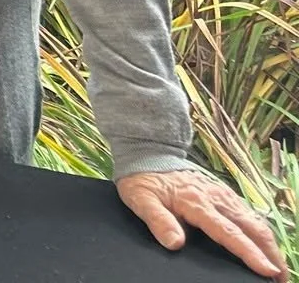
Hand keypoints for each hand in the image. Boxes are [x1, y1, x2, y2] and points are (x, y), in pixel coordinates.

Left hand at [117, 169, 285, 277]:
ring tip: (277, 266)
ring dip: (269, 244)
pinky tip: (264, 243)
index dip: (249, 253)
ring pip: (254, 220)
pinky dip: (261, 231)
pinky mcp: (224, 192)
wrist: (148, 152)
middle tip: (280, 277)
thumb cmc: (143, 179)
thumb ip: (158, 221)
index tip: (267, 270)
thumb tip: (175, 243)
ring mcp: (222, 194)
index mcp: (196, 202)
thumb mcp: (141, 199)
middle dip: (270, 253)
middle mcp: (215, 198)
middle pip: (252, 227)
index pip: (229, 232)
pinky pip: (248, 212)